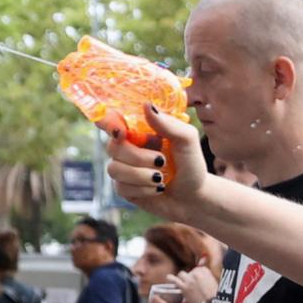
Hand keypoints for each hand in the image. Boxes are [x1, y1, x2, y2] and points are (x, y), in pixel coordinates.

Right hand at [107, 104, 209, 222]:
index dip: (107, 122)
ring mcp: (123, 168)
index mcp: (139, 130)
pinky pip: (120, 188)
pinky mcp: (124, 188)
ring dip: (140, 175)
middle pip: (112, 147)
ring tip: (161, 178)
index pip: (113, 119)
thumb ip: (168, 124)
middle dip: (137, 157)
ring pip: (114, 169)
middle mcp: (127, 147)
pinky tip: (157, 189)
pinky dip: (143, 189)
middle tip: (161, 161)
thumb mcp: (187, 140)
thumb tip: (146, 105)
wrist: (195, 197)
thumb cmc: (191, 164)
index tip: (119, 132)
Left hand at [170, 265, 217, 302]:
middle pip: (190, 272)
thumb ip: (206, 275)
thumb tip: (200, 266)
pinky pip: (174, 280)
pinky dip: (171, 278)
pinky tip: (169, 277)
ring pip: (182, 274)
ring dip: (183, 279)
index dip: (197, 275)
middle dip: (190, 277)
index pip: (198, 269)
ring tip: (183, 283)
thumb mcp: (213, 282)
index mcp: (205, 271)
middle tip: (193, 285)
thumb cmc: (214, 296)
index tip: (198, 280)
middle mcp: (196, 274)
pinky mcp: (184, 287)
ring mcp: (189, 280)